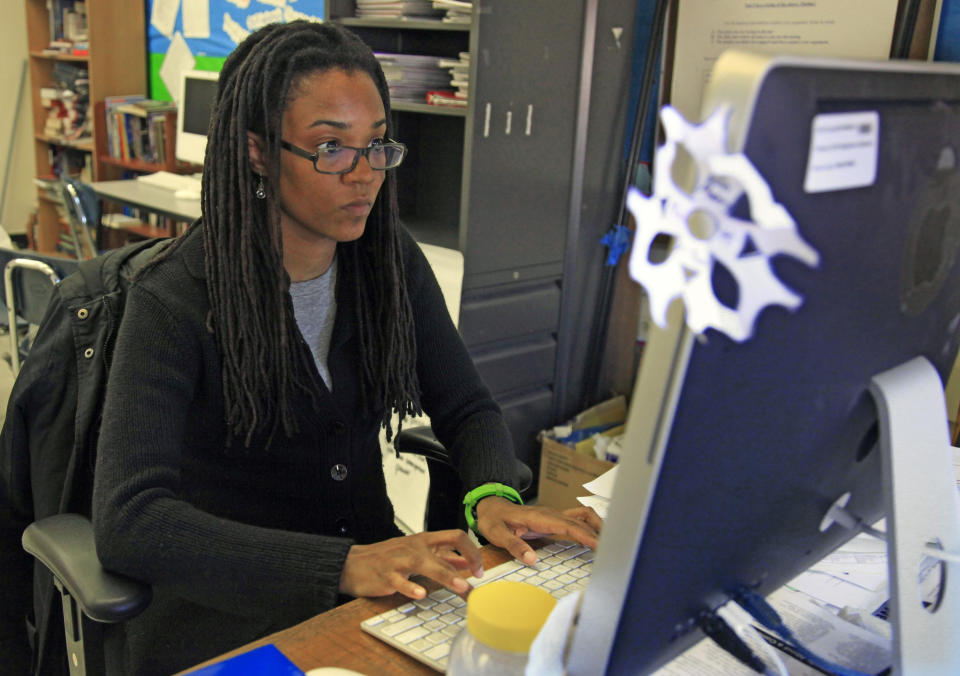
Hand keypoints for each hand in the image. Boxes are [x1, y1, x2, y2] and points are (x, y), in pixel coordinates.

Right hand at [339, 529, 483, 600]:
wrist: (353, 563)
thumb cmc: (388, 558)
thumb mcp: (418, 553)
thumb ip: (443, 557)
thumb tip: (468, 561)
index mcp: (424, 540)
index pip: (455, 536)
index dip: (471, 550)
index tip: (479, 569)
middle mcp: (415, 547)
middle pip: (446, 546)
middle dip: (466, 560)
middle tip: (477, 579)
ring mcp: (400, 560)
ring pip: (426, 564)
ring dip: (446, 576)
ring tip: (460, 587)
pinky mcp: (386, 575)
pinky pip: (400, 581)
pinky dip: (410, 588)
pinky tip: (421, 594)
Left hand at [475, 498, 601, 564]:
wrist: (491, 507)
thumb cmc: (494, 520)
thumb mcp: (497, 534)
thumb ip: (514, 545)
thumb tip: (531, 559)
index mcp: (540, 518)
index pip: (569, 525)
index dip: (586, 535)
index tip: (600, 545)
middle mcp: (551, 514)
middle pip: (582, 521)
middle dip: (599, 532)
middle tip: (613, 550)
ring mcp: (554, 515)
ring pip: (583, 516)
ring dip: (598, 526)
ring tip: (610, 542)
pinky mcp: (555, 519)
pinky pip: (577, 519)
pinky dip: (590, 526)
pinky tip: (596, 538)